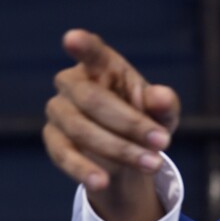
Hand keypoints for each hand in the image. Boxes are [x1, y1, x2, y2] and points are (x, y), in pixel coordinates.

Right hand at [44, 29, 180, 220]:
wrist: (129, 155)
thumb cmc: (147, 120)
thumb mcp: (164, 114)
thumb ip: (164, 103)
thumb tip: (161, 97)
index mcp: (103, 66)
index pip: (92, 52)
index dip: (83, 46)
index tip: (73, 38)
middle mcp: (74, 83)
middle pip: (94, 99)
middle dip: (131, 123)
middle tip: (164, 142)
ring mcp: (59, 111)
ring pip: (82, 129)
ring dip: (120, 149)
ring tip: (153, 164)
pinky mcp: (54, 140)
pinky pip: (64, 155)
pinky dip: (84, 170)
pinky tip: (102, 182)